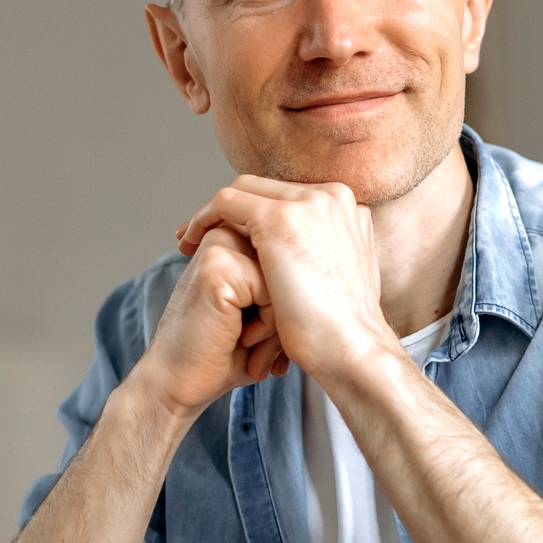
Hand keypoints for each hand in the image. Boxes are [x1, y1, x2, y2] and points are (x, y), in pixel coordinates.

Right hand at [128, 225, 289, 419]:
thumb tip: (337, 272)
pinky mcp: (218, 266)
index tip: (253, 331)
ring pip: (286, 281)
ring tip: (248, 343)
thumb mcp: (264, 313)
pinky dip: (266, 327)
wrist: (179, 383)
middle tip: (252, 342)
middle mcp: (227, 235)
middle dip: (284, 314)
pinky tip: (241, 340)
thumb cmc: (225, 353)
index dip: (287, 305)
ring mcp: (220, 247)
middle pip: (293, 269)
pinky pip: (273, 293)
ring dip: (276, 323)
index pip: (294, 262)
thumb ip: (286, 285)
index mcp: (236, 239)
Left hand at [174, 177, 398, 380]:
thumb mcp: (337, 283)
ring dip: (213, 214)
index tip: (231, 235)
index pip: (290, 198)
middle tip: (199, 233)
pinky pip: (226, 202)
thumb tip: (306, 262)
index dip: (255, 214)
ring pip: (245, 191)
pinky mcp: (282, 218)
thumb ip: (324, 258)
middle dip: (231, 209)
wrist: (353, 352)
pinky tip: (188, 242)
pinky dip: (202, 218)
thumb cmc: (343, 334)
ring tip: (189, 240)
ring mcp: (309, 203)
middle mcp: (333, 197)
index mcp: (349, 210)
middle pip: (267, 190)